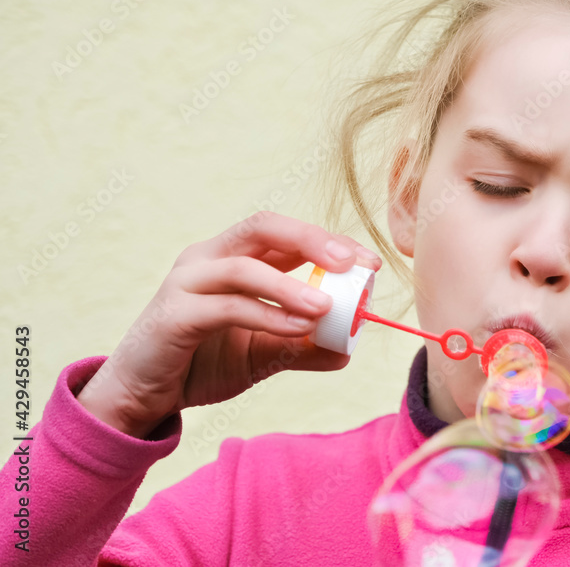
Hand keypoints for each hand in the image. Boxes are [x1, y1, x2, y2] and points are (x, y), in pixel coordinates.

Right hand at [76, 212, 380, 437]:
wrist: (144, 397)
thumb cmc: (203, 363)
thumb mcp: (263, 355)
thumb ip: (301, 348)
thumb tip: (345, 351)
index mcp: (234, 257)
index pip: (286, 234)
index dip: (329, 241)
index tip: (369, 263)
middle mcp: (209, 258)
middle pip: (264, 227)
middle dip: (312, 239)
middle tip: (351, 264)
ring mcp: (187, 282)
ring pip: (245, 266)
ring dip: (292, 285)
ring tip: (326, 307)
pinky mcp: (173, 314)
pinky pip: (227, 307)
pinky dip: (267, 315)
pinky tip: (295, 329)